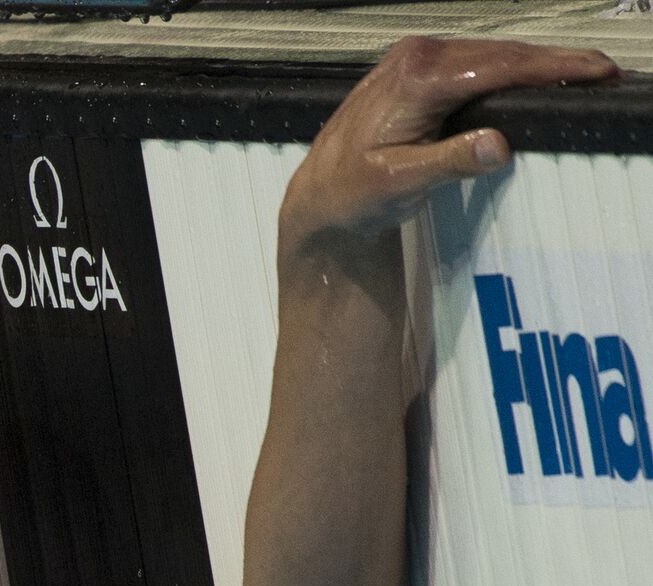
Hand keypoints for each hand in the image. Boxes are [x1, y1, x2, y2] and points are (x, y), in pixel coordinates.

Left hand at [283, 38, 619, 245]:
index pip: (498, 66)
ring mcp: (415, 59)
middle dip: (554, 60)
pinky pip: (473, 62)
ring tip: (581, 71)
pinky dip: (509, 68)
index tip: (594, 71)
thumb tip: (498, 144)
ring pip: (490, 54)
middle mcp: (416, 58)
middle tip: (603, 71)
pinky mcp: (416, 68)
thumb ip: (448, 163)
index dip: (551, 67)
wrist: (319, 194)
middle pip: (501, 53)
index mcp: (416, 80)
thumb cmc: (353, 192)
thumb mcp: (400, 184)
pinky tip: (534, 75)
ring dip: (535, 62)